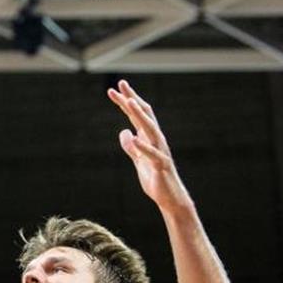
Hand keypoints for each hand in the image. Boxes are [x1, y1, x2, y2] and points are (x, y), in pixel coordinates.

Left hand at [107, 80, 191, 213]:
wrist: (169, 198)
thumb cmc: (155, 178)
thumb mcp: (138, 160)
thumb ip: (131, 147)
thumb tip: (123, 131)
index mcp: (149, 138)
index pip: (136, 115)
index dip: (125, 102)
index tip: (113, 90)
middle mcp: (156, 140)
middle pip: (144, 115)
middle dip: (132, 99)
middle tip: (120, 84)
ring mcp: (160, 151)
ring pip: (150, 128)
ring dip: (139, 115)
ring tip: (129, 102)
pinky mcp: (162, 165)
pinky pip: (152, 154)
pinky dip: (143, 146)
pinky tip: (133, 137)